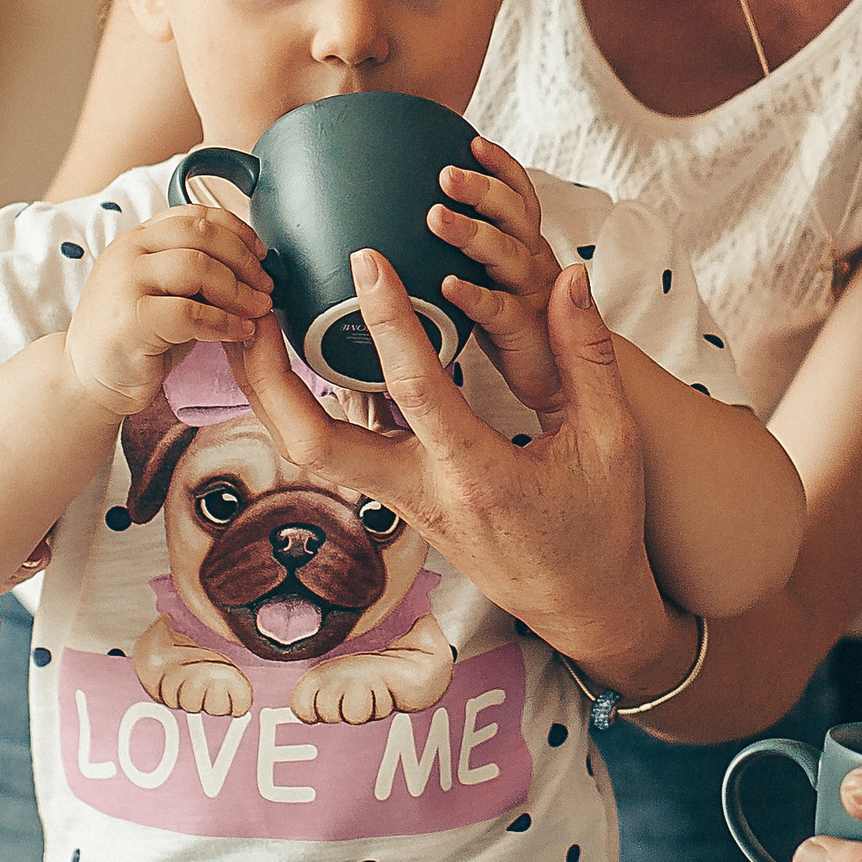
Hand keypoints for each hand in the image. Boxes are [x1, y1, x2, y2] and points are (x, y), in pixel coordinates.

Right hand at [64, 208, 272, 417]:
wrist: (87, 380)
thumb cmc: (136, 337)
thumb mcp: (166, 291)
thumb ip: (196, 269)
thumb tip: (253, 264)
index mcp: (138, 238)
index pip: (195, 214)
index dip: (237, 230)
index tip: (261, 254)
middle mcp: (128, 251)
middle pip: (201, 233)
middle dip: (243, 259)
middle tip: (265, 286)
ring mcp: (125, 282)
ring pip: (198, 267)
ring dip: (238, 290)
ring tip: (258, 310)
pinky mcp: (130, 320)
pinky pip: (190, 313)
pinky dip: (225, 322)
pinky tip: (240, 332)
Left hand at [231, 248, 674, 682]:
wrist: (579, 602)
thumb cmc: (598, 525)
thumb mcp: (610, 439)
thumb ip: (588, 355)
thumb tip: (573, 278)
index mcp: (476, 474)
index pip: (416, 390)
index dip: (387, 320)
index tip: (367, 260)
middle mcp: (420, 492)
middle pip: (311, 442)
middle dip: (269, 375)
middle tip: (252, 305)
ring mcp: (398, 499)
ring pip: (306, 449)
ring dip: (269, 388)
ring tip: (251, 320)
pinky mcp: (394, 497)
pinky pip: (333, 447)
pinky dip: (301, 400)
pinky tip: (295, 355)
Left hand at [432, 137, 559, 416]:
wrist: (564, 389)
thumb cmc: (519, 333)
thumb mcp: (498, 284)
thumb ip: (474, 254)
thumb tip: (422, 221)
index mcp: (526, 248)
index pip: (520, 197)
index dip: (502, 168)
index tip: (473, 141)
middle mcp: (534, 266)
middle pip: (515, 216)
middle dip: (482, 190)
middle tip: (445, 173)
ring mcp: (533, 299)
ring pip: (507, 256)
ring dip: (475, 233)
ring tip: (438, 217)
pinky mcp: (527, 337)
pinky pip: (500, 312)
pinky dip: (476, 296)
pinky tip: (450, 285)